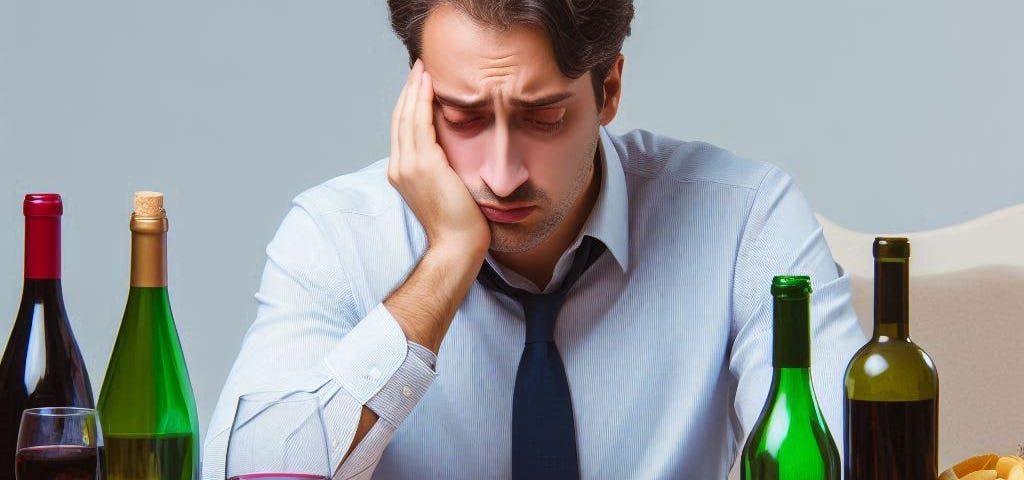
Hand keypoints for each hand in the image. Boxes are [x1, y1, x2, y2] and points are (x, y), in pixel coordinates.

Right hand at [387, 59, 489, 257]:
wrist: (457, 245)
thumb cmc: (459, 223)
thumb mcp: (444, 188)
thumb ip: (440, 167)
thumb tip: (451, 151)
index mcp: (402, 173)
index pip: (402, 129)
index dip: (408, 103)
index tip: (419, 83)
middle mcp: (399, 167)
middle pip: (400, 118)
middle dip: (409, 89)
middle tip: (420, 66)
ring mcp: (408, 166)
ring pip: (407, 116)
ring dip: (415, 89)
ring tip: (424, 68)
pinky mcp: (424, 165)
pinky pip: (420, 124)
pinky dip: (423, 101)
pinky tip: (431, 85)